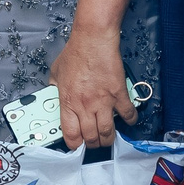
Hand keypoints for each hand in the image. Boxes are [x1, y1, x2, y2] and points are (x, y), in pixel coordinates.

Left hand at [51, 26, 134, 151]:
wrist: (93, 40)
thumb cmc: (75, 52)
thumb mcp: (56, 72)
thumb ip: (55, 86)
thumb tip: (54, 92)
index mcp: (68, 102)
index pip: (70, 135)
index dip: (74, 144)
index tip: (77, 144)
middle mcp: (85, 106)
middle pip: (91, 138)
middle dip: (93, 144)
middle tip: (94, 141)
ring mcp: (103, 102)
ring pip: (108, 133)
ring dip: (109, 138)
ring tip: (108, 137)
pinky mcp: (119, 95)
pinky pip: (127, 115)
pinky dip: (130, 120)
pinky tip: (128, 119)